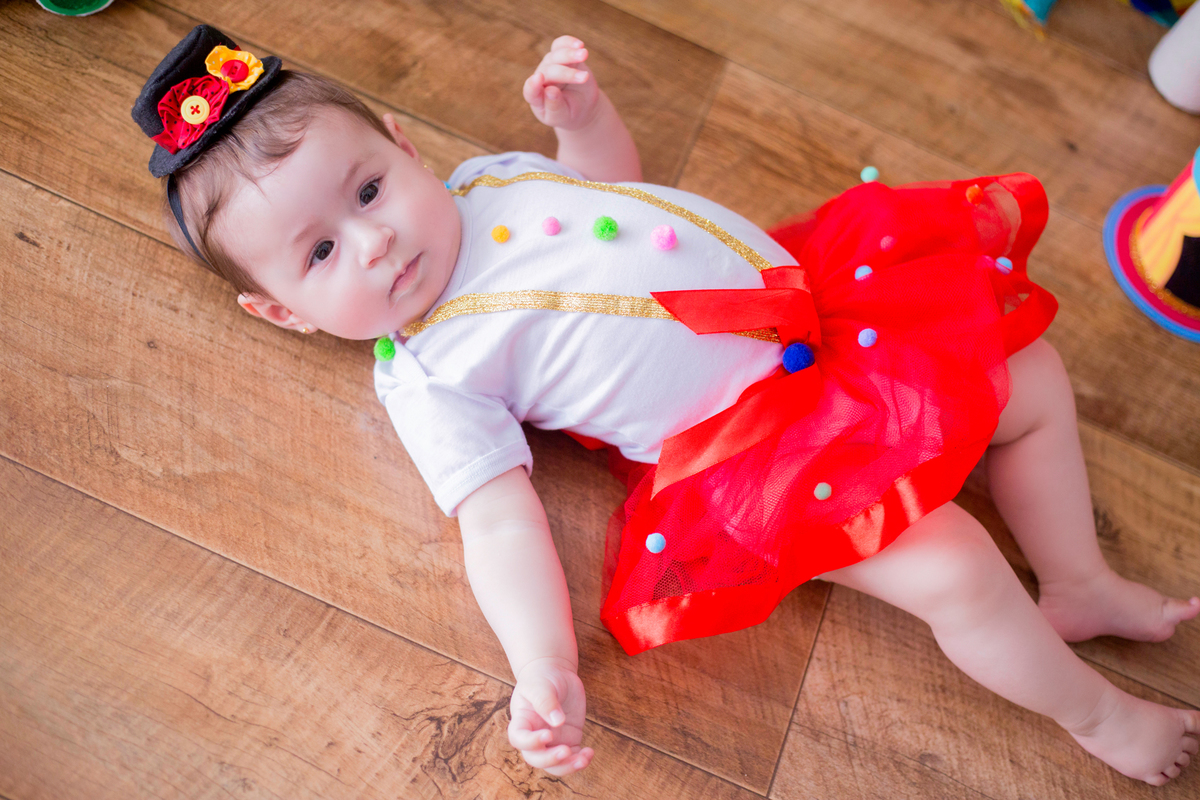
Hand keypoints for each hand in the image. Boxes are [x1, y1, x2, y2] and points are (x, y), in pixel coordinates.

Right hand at [508, 656, 594, 775]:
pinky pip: (572, 757)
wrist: (556, 674)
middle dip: (550, 759)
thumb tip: (558, 722)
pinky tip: (589, 753)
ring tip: (583, 759)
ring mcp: (552, 740)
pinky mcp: (568, 740)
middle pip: (535, 758)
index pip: (518, 739)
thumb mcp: (541, 685)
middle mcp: (534, 735)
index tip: (548, 734)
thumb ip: (546, 701)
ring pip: (554, 765)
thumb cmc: (543, 678)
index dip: (530, 742)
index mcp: (522, 721)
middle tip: (566, 751)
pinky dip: (580, 760)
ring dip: (567, 766)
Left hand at [523, 36, 600, 131]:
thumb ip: (554, 106)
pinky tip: (579, 44)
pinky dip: (569, 42)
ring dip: (570, 54)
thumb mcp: (562, 116)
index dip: (533, 85)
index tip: (538, 78)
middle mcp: (540, 78)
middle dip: (567, 74)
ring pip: (555, 55)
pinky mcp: (562, 56)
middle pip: (549, 72)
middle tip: (584, 78)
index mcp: (536, 97)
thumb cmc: (568, 114)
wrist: (581, 107)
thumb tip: (550, 90)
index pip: (530, 91)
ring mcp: (550, 65)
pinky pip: (560, 44)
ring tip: (584, 55)